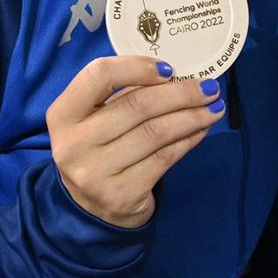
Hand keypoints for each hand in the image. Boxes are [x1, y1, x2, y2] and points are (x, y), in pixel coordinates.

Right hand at [45, 55, 224, 229]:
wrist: (90, 209)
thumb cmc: (99, 150)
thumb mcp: (95, 121)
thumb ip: (122, 96)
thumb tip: (176, 78)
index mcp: (62, 114)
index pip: (98, 76)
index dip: (136, 67)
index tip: (169, 69)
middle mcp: (73, 144)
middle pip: (137, 105)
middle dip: (181, 93)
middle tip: (209, 87)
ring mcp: (95, 173)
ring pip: (155, 132)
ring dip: (192, 116)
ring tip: (214, 108)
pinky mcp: (120, 195)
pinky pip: (164, 158)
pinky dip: (188, 140)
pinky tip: (201, 130)